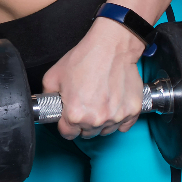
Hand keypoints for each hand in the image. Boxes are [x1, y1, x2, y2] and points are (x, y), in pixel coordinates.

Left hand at [40, 16, 146, 139]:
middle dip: (83, 122)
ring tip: (99, 102)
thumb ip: (48, 96)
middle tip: (84, 104)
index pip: (67, 134)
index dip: (65, 125)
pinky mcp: (132, 111)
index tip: (68, 117)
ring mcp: (116, 117)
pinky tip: (112, 104)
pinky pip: (123, 125)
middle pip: (87, 133)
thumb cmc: (83, 59)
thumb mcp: (53, 76)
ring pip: (105, 130)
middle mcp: (96, 120)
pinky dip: (118, 118)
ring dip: (101, 121)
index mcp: (74, 114)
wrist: (111, 48)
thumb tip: (49, 105)